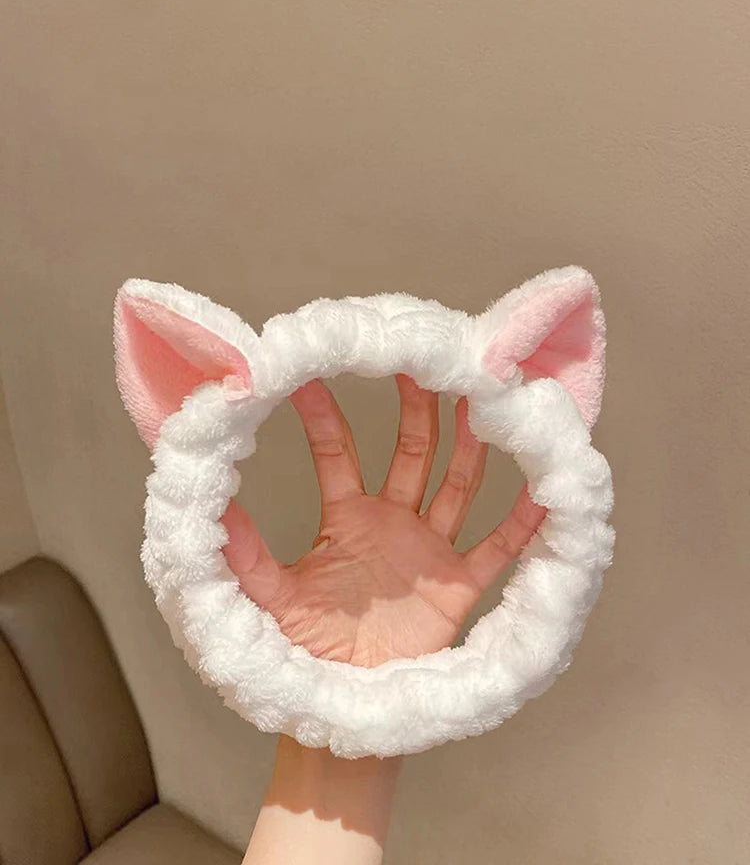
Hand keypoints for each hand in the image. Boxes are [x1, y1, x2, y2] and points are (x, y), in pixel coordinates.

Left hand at [222, 374, 546, 667]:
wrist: (347, 702)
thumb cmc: (309, 650)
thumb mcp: (273, 599)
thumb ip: (247, 557)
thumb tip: (215, 512)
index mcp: (348, 518)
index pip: (339, 454)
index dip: (324, 416)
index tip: (310, 375)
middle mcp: (393, 522)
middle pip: (412, 451)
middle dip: (417, 407)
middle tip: (420, 358)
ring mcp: (429, 550)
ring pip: (457, 483)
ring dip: (470, 443)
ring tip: (482, 397)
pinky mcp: (459, 586)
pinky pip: (497, 548)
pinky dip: (520, 523)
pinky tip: (541, 493)